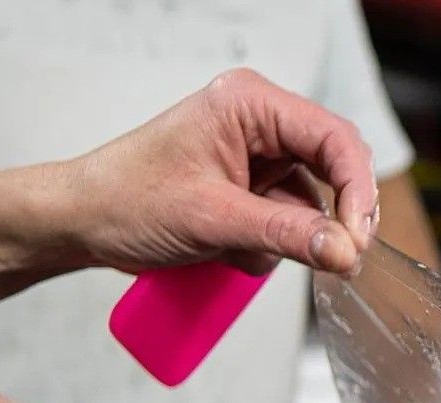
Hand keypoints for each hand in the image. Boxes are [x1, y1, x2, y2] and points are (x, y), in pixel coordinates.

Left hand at [60, 68, 379, 277]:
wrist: (83, 222)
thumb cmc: (126, 198)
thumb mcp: (212, 219)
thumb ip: (285, 233)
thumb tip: (344, 250)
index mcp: (249, 104)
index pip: (333, 139)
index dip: (357, 189)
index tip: (358, 239)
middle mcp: (259, 123)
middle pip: (333, 169)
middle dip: (333, 219)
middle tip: (338, 259)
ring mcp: (257, 158)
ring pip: (314, 204)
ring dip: (292, 238)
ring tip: (242, 249)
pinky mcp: (252, 190)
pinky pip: (291, 222)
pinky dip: (274, 247)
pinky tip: (232, 250)